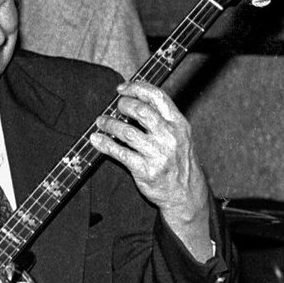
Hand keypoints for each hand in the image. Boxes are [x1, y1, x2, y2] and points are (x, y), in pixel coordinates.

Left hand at [91, 81, 216, 259]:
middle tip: (115, 108)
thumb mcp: (180, 136)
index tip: (122, 88)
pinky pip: (120, 153)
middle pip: (141, 111)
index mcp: (179, 124)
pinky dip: (105, 144)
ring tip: (101, 122)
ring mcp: (158, 154)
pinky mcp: (146, 170)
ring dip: (109, 124)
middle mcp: (170, 137)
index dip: (137, 88)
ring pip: (127, 132)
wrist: (186, 194)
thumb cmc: (179, 162)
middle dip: (123, 105)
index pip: (157, 97)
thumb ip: (163, 119)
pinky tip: (97, 140)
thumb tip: (133, 100)